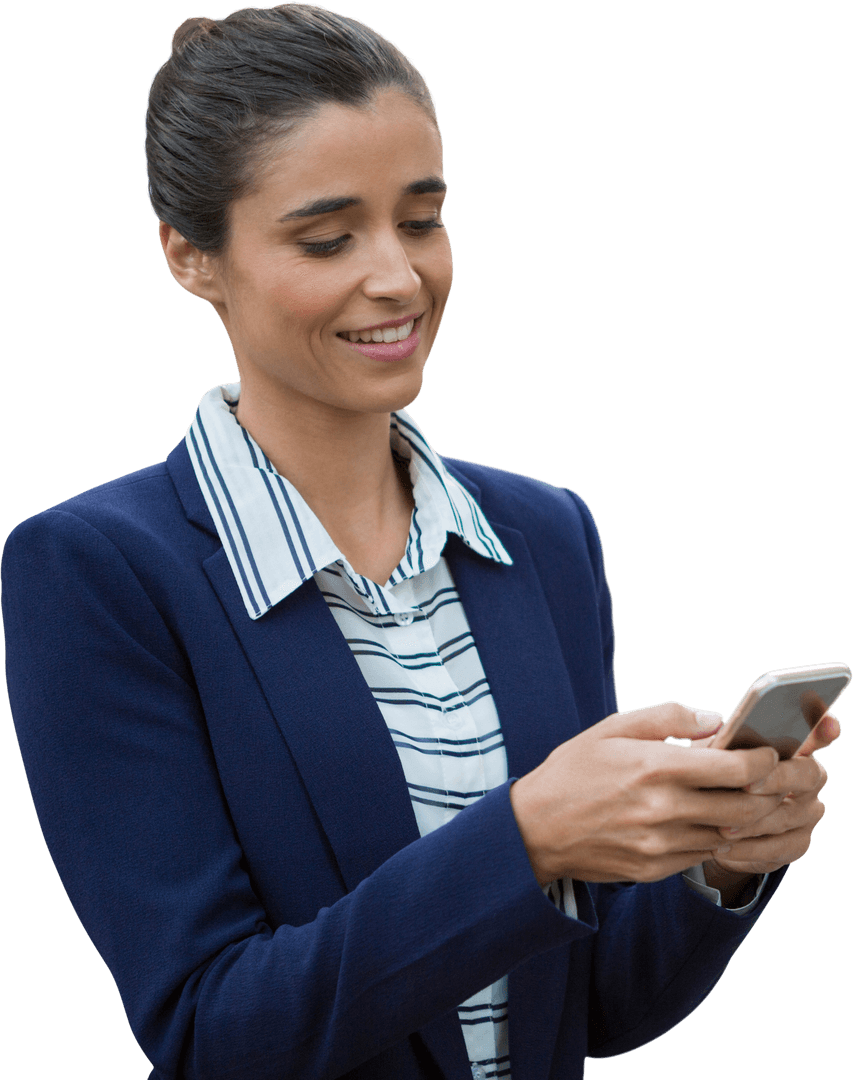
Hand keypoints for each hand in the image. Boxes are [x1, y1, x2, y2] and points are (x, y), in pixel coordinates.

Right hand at [509, 702, 784, 885]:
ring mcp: (659, 844)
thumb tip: (713, 720)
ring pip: (727, 834)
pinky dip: (713, 837)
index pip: (734, 768)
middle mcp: (662, 808)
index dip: (761, 760)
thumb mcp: (612, 728)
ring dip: (741, 817)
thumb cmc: (572, 771)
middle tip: (766, 779)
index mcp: (654, 766)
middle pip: (743, 807)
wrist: (534, 828)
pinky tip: (705, 820)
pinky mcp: (653, 868)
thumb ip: (666, 717)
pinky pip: (701, 854)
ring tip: (738, 798)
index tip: (766, 753)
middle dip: (764, 792)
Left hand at [700, 711, 839, 883]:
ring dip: (753, 822)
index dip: (823, 726)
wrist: (712, 823)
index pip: (816, 731)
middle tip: (746, 786)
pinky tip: (725, 846)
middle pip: (808, 775)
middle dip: (777, 780)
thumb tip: (714, 729)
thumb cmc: (713, 775)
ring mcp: (807, 812)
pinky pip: (779, 847)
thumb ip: (719, 742)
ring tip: (721, 826)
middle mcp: (807, 778)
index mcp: (790, 746)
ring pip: (789, 815)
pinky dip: (749, 848)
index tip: (827, 726)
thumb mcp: (710, 754)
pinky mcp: (797, 843)